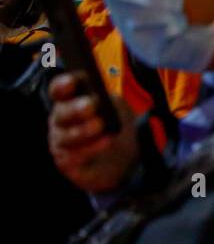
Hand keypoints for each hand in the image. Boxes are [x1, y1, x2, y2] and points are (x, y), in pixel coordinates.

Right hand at [48, 73, 138, 193]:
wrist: (125, 159)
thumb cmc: (115, 127)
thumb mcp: (118, 108)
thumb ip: (110, 100)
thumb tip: (106, 98)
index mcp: (69, 101)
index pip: (58, 90)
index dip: (63, 85)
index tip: (74, 81)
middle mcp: (61, 121)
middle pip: (61, 114)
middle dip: (75, 109)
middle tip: (91, 105)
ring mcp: (61, 143)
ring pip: (66, 137)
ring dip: (83, 130)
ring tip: (100, 125)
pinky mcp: (68, 163)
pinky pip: (74, 157)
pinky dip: (90, 149)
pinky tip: (106, 141)